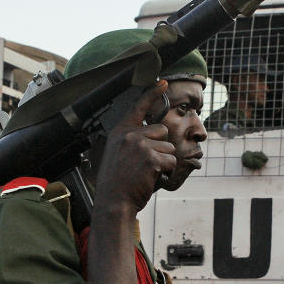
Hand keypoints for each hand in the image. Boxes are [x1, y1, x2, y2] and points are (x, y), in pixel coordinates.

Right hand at [94, 81, 174, 215]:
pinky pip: (170, 161)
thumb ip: (131, 141)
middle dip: (160, 147)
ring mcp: (140, 145)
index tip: (163, 82)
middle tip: (145, 163)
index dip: (152, 93)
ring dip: (163, 161)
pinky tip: (151, 178)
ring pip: (168, 148)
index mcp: (120, 132)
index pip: (138, 107)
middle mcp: (129, 135)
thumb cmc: (116, 182)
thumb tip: (154, 134)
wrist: (113, 202)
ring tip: (146, 172)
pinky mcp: (151, 158)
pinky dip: (166, 171)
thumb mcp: (117, 154)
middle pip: (161, 130)